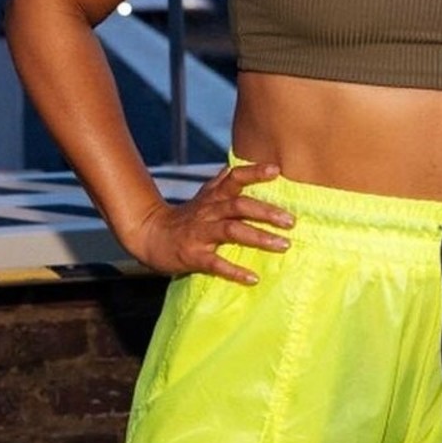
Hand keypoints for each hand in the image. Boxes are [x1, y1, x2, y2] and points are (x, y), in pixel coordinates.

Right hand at [126, 162, 294, 283]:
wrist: (150, 236)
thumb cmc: (185, 217)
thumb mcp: (203, 196)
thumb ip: (221, 182)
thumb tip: (236, 165)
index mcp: (213, 197)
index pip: (234, 178)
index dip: (254, 173)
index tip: (276, 170)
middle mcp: (209, 211)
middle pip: (239, 205)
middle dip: (266, 212)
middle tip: (291, 220)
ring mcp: (200, 233)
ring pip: (231, 231)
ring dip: (258, 237)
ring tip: (283, 245)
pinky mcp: (194, 256)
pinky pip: (216, 264)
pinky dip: (235, 271)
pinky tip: (253, 278)